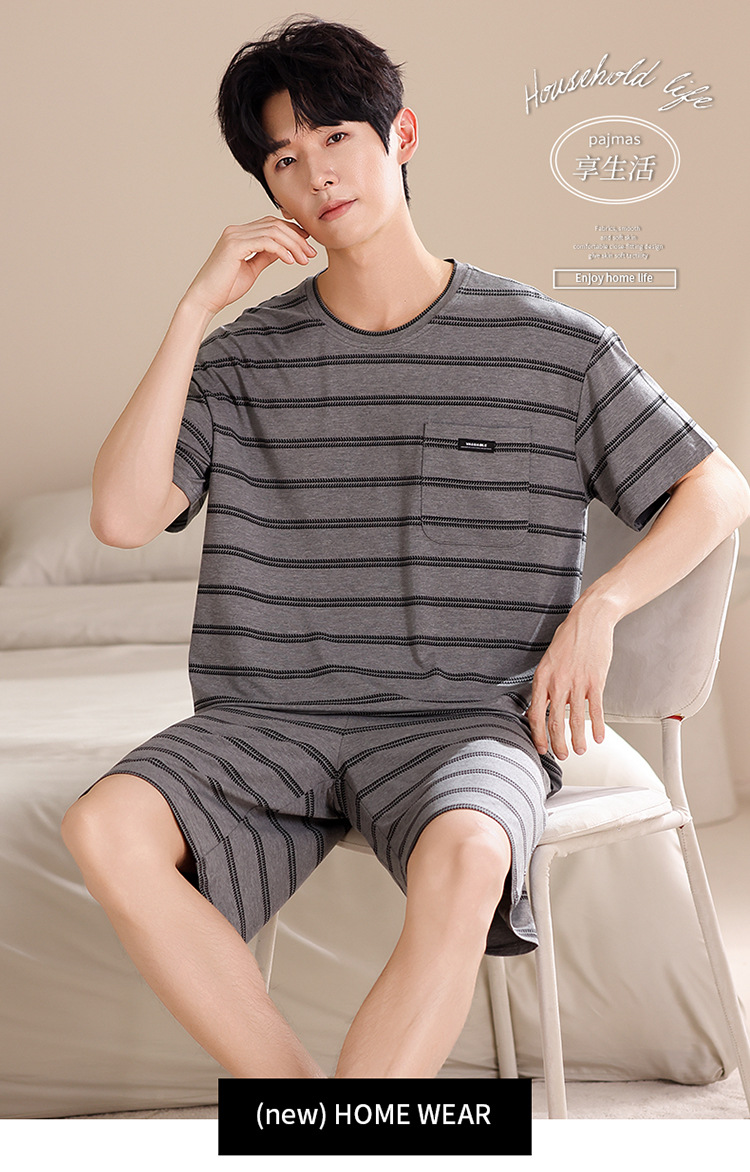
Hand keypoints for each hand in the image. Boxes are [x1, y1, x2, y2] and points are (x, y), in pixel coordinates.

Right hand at [181, 215, 317, 318]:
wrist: (205, 299)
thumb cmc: (225, 288)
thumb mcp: (252, 269)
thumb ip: (265, 256)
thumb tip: (283, 250)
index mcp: (240, 234)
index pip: (271, 225)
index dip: (292, 232)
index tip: (308, 245)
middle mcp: (236, 230)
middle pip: (275, 224)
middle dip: (297, 238)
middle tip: (311, 253)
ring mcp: (234, 236)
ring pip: (273, 231)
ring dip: (293, 245)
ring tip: (304, 259)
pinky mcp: (234, 245)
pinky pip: (266, 242)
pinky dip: (281, 250)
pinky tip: (291, 261)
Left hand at [527, 595, 615, 759]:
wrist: (589, 620)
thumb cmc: (568, 639)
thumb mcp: (549, 660)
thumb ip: (547, 684)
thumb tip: (546, 707)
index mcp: (541, 678)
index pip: (535, 714)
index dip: (537, 735)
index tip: (541, 748)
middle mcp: (556, 682)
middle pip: (554, 722)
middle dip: (557, 744)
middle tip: (561, 756)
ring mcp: (576, 682)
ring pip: (575, 720)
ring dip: (577, 740)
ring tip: (580, 751)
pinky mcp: (595, 681)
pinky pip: (595, 709)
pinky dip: (598, 726)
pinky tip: (599, 738)